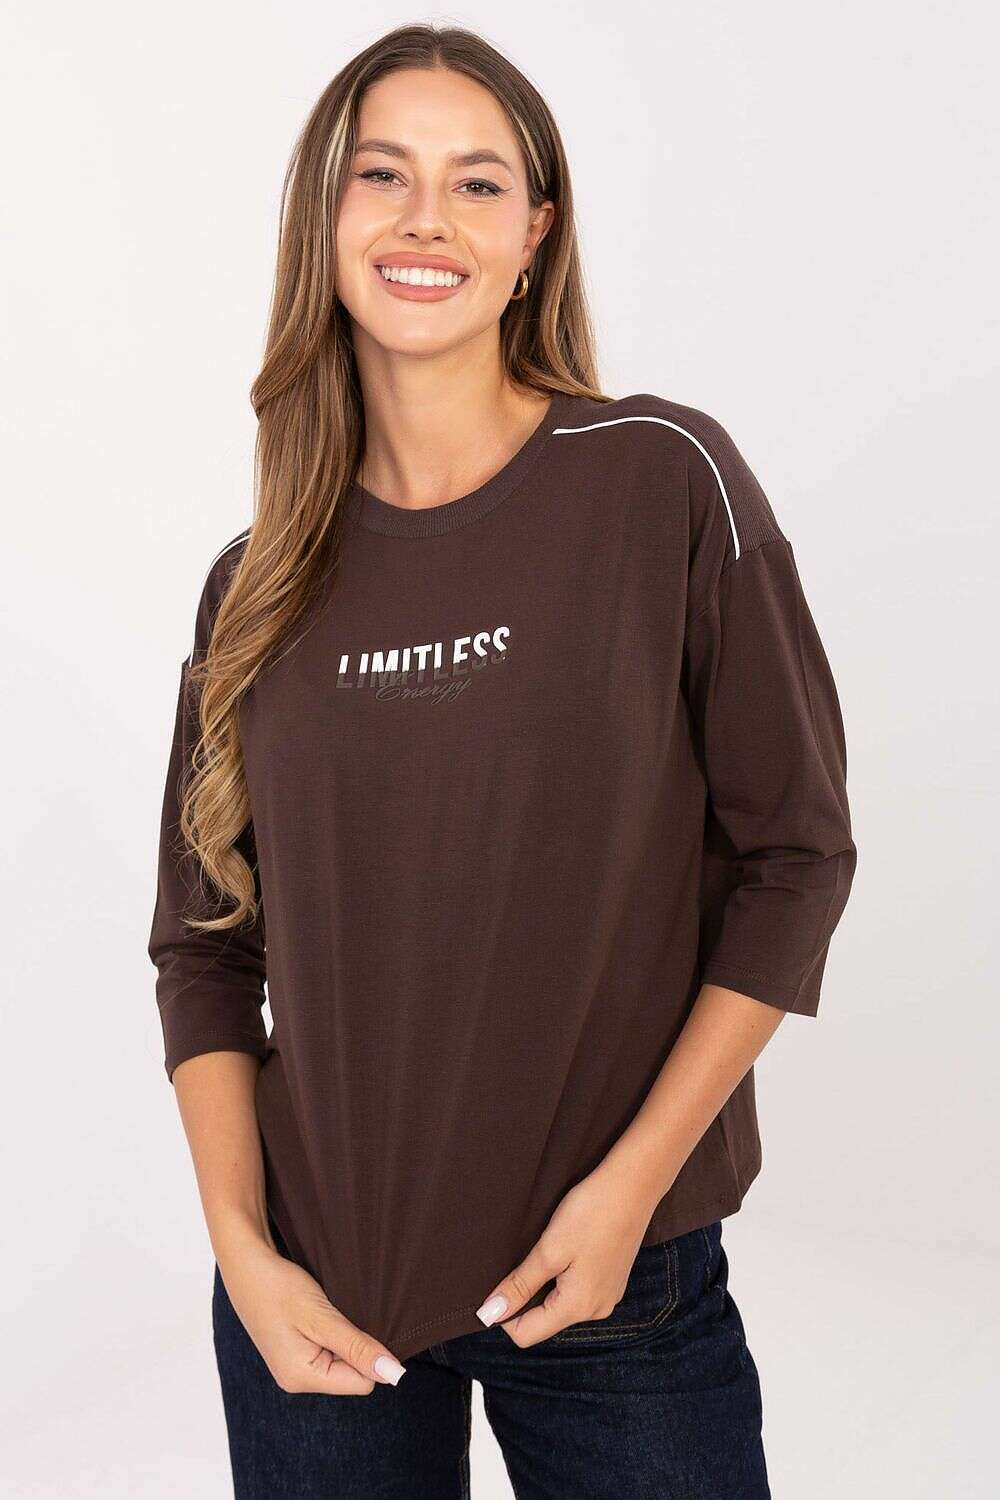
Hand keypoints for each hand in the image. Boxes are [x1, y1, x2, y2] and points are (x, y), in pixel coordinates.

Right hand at [216, 1231, 406, 1393]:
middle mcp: (296, 1380)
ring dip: (345, 1336)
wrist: (246, 1264)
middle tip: (341, 1313)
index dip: (371, 1354)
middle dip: (356, 1345)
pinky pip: (328, 1351)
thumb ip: (356, 1347)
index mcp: (302, 1378)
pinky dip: (333, 1332)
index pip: (362, 1382)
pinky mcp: (293, 1352)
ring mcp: (293, 1367)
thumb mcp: (322, 1316)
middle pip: (352, 1374)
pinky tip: (322, 1312)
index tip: (362, 1323)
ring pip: (341, 1361)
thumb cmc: (279, 1287)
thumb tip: (392, 1373)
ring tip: (330, 1310)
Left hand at [474, 1163, 662, 1346]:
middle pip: (544, 1321)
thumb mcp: (548, 1250)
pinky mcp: (613, 1280)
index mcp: (578, 1308)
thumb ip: (519, 1285)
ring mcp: (608, 1296)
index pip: (526, 1334)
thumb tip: (489, 1314)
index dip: (503, 1314)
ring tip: (546, 1250)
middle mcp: (596, 1311)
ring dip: (544, 1286)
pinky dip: (563, 1278)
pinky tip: (566, 1248)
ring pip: (561, 1305)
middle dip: (525, 1298)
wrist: (634, 1185)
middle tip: (523, 1259)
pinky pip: (578, 1292)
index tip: (496, 1283)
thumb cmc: (591, 1213)